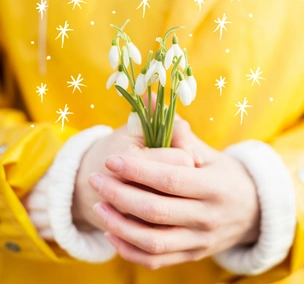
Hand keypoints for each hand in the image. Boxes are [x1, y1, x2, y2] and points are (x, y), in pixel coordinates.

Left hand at [89, 120, 259, 268]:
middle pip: (156, 211)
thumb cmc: (226, 176)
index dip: (137, 170)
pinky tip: (112, 232)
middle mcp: (207, 217)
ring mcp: (200, 241)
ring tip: (99, 206)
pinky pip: (156, 260)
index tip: (111, 160)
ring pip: (152, 242)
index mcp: (214, 186)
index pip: (170, 179)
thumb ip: (184, 138)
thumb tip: (156, 109)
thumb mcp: (212, 154)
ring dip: (119, 225)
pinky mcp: (192, 255)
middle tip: (95, 180)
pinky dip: (130, 250)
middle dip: (119, 195)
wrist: (252, 211)